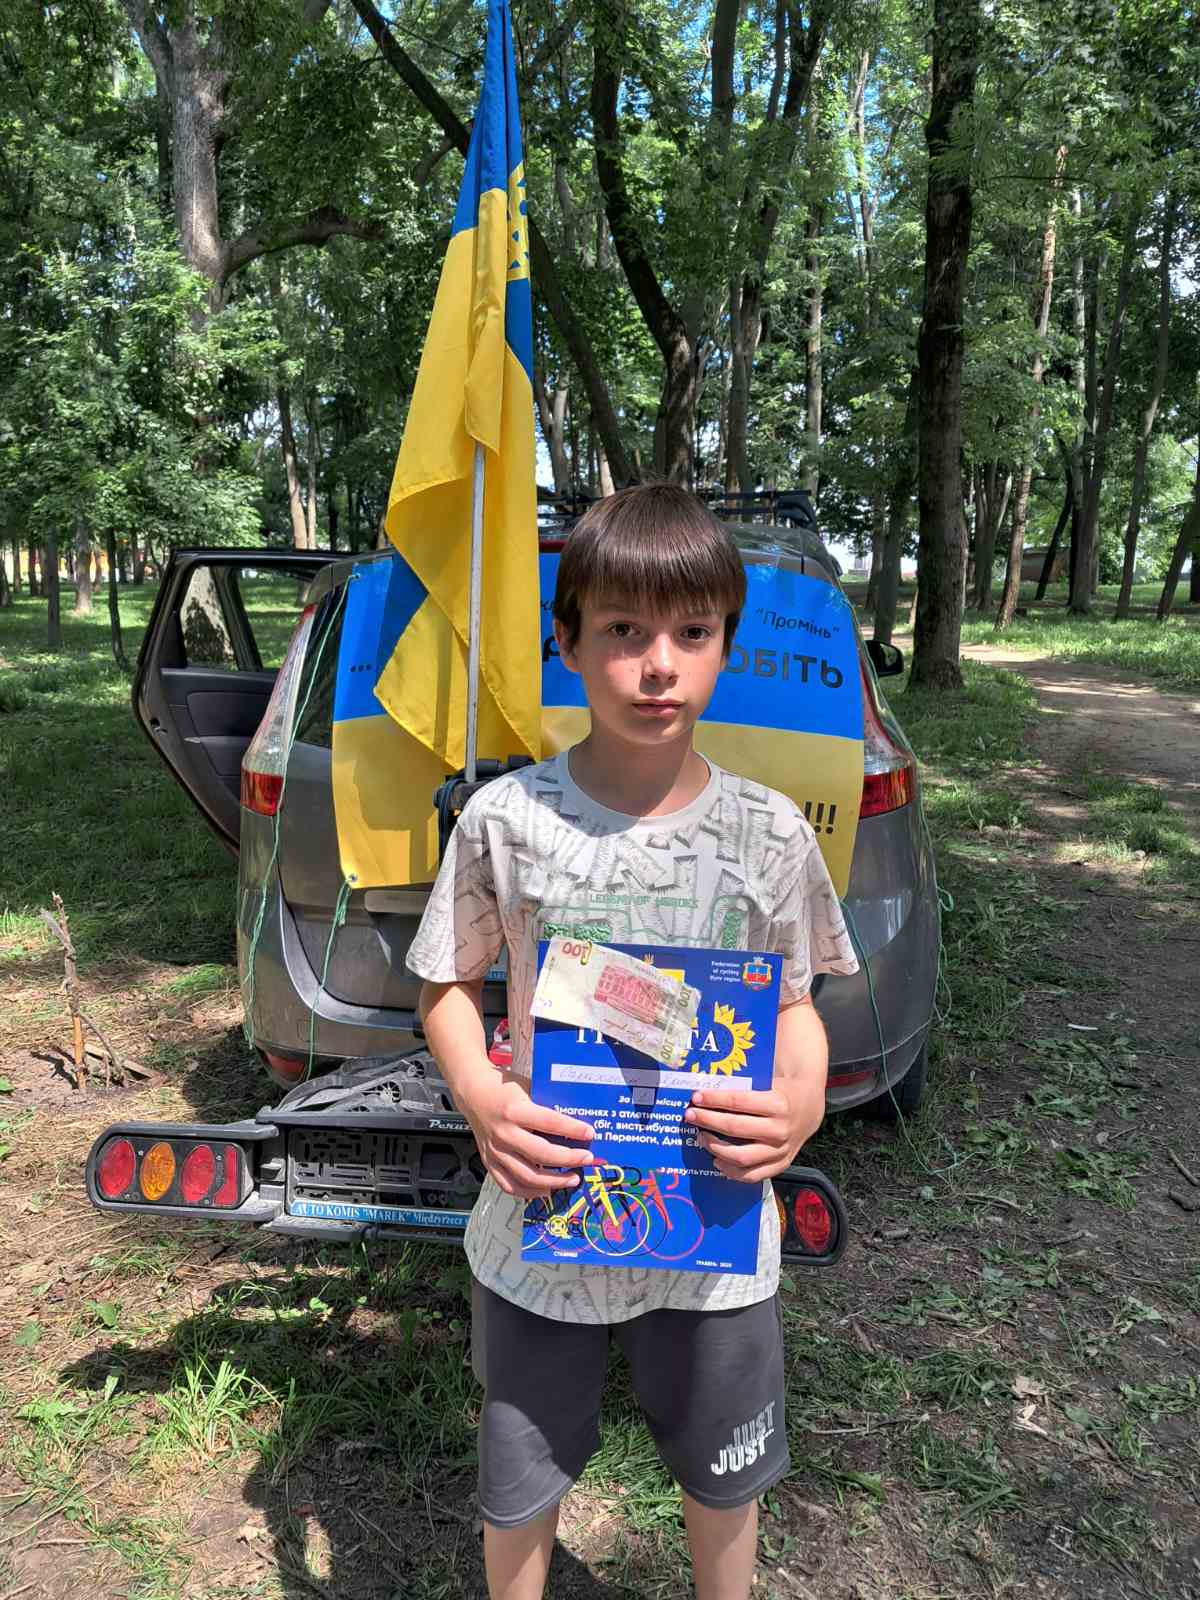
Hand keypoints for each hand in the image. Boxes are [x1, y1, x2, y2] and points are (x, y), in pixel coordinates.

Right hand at [461, 1073, 594, 1199]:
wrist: (473, 1092)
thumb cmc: (504, 1089)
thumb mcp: (528, 1089)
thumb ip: (547, 1106)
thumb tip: (576, 1123)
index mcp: (514, 1111)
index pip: (550, 1122)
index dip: (573, 1129)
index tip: (590, 1133)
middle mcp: (504, 1133)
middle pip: (542, 1154)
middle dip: (569, 1159)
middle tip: (586, 1159)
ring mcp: (495, 1151)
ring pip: (527, 1176)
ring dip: (554, 1181)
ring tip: (572, 1179)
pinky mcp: (489, 1162)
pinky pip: (509, 1185)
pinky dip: (529, 1192)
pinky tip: (546, 1189)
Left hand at [684, 1081, 822, 1183]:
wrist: (809, 1108)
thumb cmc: (781, 1091)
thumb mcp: (768, 1082)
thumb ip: (743, 1087)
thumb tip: (708, 1086)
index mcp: (778, 1104)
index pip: (738, 1102)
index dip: (714, 1099)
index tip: (696, 1097)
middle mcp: (780, 1129)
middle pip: (735, 1128)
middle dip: (708, 1121)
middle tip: (690, 1115)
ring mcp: (781, 1150)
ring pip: (742, 1156)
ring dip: (715, 1147)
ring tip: (701, 1137)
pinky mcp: (781, 1164)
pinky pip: (752, 1175)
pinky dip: (731, 1171)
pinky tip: (717, 1160)